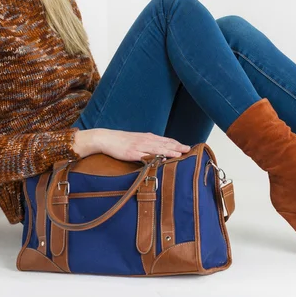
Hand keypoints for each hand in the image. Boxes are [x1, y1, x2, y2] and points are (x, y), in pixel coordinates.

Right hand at [76, 128, 191, 161]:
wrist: (106, 138)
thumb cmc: (122, 141)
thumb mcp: (137, 140)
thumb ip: (148, 145)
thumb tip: (160, 152)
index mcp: (148, 137)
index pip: (166, 140)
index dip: (177, 143)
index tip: (187, 146)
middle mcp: (145, 140)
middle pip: (164, 143)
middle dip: (177, 147)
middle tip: (189, 149)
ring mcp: (139, 146)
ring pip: (157, 149)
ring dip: (169, 151)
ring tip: (180, 154)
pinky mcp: (132, 153)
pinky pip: (145, 155)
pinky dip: (154, 157)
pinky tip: (161, 159)